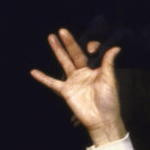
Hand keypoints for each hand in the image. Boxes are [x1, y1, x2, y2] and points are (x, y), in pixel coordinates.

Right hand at [30, 29, 126, 145]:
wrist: (101, 119)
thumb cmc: (110, 100)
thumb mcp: (110, 80)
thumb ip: (108, 63)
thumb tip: (115, 47)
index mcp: (97, 68)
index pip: (92, 53)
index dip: (92, 47)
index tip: (92, 48)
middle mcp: (85, 72)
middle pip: (75, 54)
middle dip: (69, 42)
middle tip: (62, 30)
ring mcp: (74, 80)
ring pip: (64, 62)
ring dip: (57, 51)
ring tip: (51, 37)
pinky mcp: (66, 91)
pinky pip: (52, 83)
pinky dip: (43, 78)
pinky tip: (33, 72)